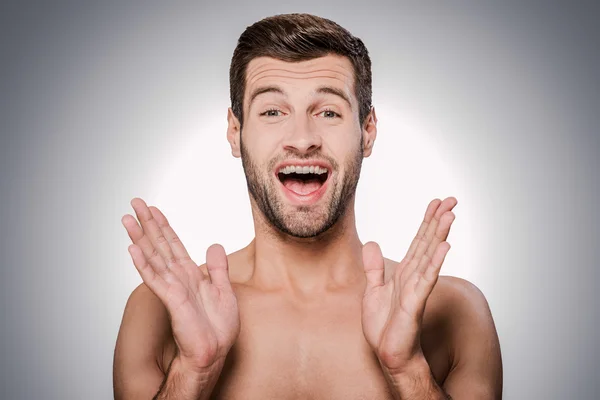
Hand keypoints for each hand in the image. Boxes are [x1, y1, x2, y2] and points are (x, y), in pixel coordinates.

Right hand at [122, 198, 239, 371]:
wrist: (214, 352)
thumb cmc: (217, 328)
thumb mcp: (224, 291)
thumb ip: (217, 268)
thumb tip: (215, 245)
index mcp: (190, 274)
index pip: (173, 244)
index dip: (163, 226)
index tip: (153, 209)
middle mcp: (178, 278)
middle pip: (159, 245)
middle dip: (147, 224)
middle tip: (134, 203)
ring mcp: (172, 288)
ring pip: (153, 257)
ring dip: (140, 238)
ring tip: (127, 219)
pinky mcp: (172, 300)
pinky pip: (155, 278)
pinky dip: (143, 263)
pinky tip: (132, 249)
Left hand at [361, 197, 456, 373]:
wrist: (388, 354)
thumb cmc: (384, 328)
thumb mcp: (372, 291)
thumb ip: (374, 267)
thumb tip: (371, 243)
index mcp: (405, 273)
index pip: (418, 241)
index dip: (427, 221)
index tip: (436, 202)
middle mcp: (414, 277)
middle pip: (428, 243)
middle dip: (438, 221)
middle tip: (452, 200)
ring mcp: (416, 289)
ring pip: (429, 256)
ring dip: (440, 234)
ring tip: (451, 214)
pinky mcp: (414, 303)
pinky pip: (426, 279)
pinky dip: (435, 262)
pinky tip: (444, 246)